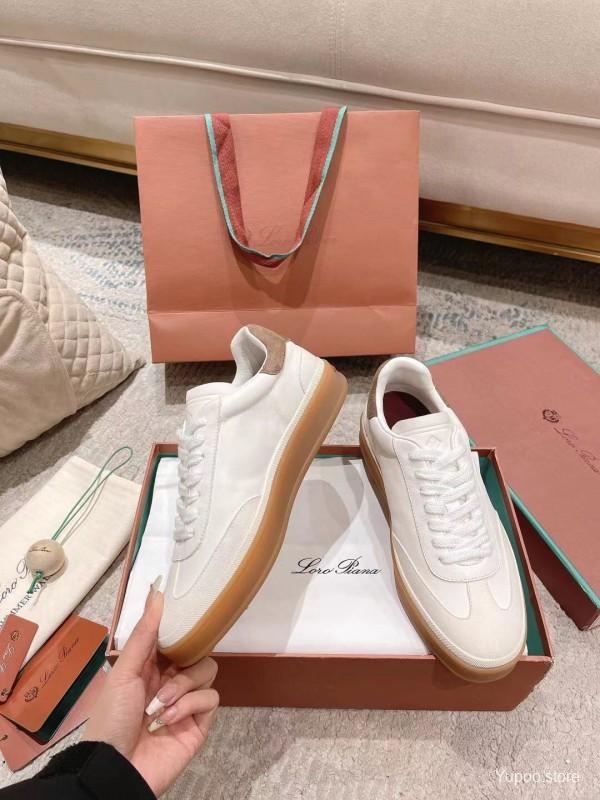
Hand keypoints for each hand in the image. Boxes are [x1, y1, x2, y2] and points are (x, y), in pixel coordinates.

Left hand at [84, 587, 218, 796]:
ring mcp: (187, 702)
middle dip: (185, 658)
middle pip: (198, 650)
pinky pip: (210, 699)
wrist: (115, 768)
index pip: (175, 636)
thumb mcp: (124, 671)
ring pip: (208, 671)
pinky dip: (190, 705)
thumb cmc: (112, 718)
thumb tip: (157, 593)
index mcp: (151, 665)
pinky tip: (168, 719)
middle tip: (169, 668)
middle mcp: (172, 679)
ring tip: (161, 705)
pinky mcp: (200, 723)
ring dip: (183, 686)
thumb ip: (144, 634)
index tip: (186, 610)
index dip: (181, 626)